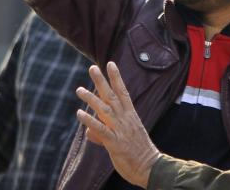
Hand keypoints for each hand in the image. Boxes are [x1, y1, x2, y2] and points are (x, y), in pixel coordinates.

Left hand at [76, 62, 159, 187]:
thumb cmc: (138, 152)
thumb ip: (104, 133)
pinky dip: (90, 121)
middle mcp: (126, 119)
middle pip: (112, 96)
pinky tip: (80, 113)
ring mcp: (121, 130)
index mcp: (131, 116)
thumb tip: (89, 132)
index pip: (123, 92)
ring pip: (105, 110)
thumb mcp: (123, 138)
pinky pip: (101, 130)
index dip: (116, 78)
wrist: (150, 167)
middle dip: (102, 81)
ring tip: (79, 89)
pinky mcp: (115, 143)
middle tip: (92, 68)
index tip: (110, 64)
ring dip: (91, 98)